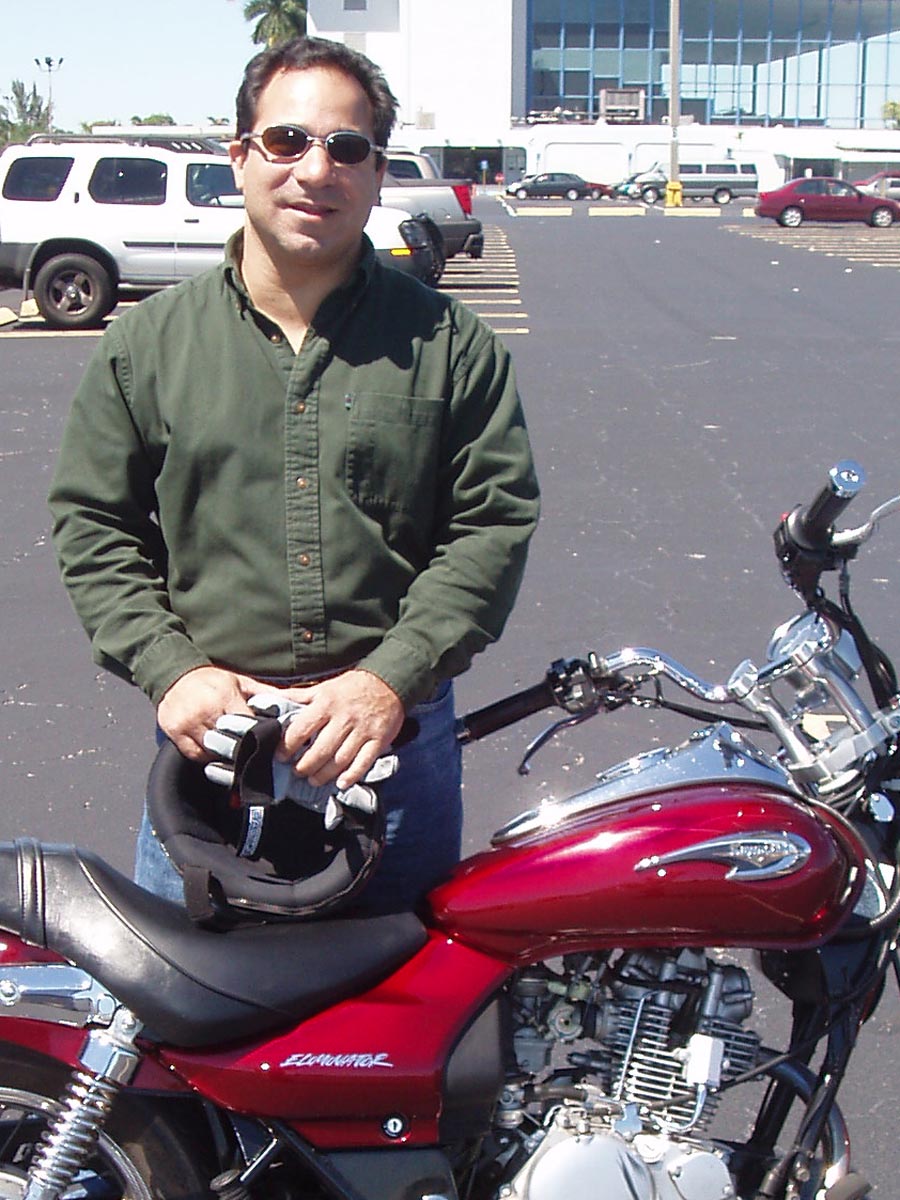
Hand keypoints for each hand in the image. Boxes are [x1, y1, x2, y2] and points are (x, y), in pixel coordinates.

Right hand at [157, 665, 268, 759]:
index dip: (259, 736)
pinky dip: (207, 757)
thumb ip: (264, 694)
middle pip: (230, 742)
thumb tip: (289, 703)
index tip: (267, 743)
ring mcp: (188, 723)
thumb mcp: (240, 681)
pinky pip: (196, 755)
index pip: (247, 725)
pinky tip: (216, 754)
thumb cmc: (212, 680)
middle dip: (244, 750)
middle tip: (254, 755)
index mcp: (224, 696)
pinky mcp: (175, 733)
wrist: (175, 676)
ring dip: (225, 756)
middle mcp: (205, 710)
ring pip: (213, 751)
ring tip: (237, 757)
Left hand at [276, 670, 403, 789]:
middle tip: (297, 772)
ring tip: (314, 779)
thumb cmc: (352, 687)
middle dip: (305, 766)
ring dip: (324, 775)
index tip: (281, 756)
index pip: (301, 730)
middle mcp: (344, 718)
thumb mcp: (324, 687)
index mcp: (326, 704)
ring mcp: (363, 730)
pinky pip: (364, 762)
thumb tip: (269, 697)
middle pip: (320, 750)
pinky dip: (352, 776)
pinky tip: (341, 783)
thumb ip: (298, 696)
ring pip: (340, 760)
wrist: (390, 682)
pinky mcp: (379, 740)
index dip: (287, 747)